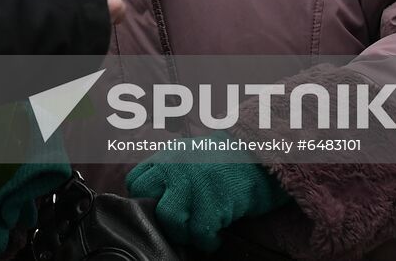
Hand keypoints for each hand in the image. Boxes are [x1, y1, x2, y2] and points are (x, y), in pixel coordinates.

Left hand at [126, 156, 290, 251]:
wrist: (260, 157)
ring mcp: (193, 186)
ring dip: (184, 233)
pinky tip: (215, 237)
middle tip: (177, 223)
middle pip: (148, 202)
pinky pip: (200, 235)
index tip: (157, 206)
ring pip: (170, 221)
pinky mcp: (214, 205)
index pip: (136, 182)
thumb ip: (167, 170)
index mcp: (166, 157)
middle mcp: (175, 169)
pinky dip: (208, 242)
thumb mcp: (188, 154)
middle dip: (160, 218)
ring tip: (197, 232)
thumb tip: (150, 195)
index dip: (144, 198)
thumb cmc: (224, 160)